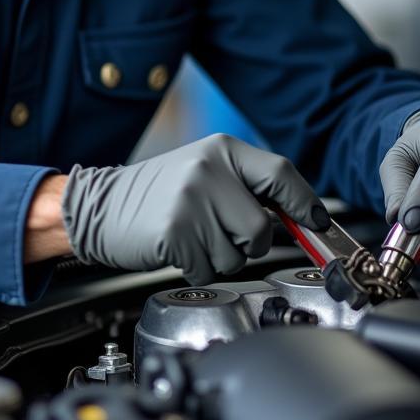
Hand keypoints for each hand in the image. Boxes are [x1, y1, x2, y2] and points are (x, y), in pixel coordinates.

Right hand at [61, 134, 328, 285]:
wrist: (102, 205)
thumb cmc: (159, 193)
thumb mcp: (205, 171)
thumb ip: (247, 185)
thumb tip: (300, 215)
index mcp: (222, 149)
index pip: (281, 174)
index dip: (305, 203)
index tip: (317, 222)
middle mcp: (209, 169)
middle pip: (262, 227)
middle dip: (250, 243)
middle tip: (224, 235)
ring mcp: (191, 200)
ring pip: (238, 255)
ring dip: (221, 258)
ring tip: (194, 237)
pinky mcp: (175, 232)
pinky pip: (210, 269)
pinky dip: (197, 269)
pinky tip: (178, 248)